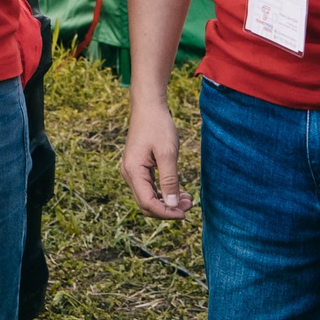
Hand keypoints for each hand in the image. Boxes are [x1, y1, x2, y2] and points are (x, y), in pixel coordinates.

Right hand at [122, 100, 189, 219]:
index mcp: (133, 171)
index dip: (166, 212)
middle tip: (189, 205)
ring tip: (188, 199)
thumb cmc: (158, 126)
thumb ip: (169, 180)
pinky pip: (150, 187)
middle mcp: (129, 173)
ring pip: (149, 197)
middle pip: (146, 203)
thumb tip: (173, 205)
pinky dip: (164, 192)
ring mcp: (133, 170)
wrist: (149, 106)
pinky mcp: (139, 167)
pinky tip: (180, 191)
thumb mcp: (167, 153)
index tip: (185, 213)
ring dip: (167, 202)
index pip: (147, 203)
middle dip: (168, 209)